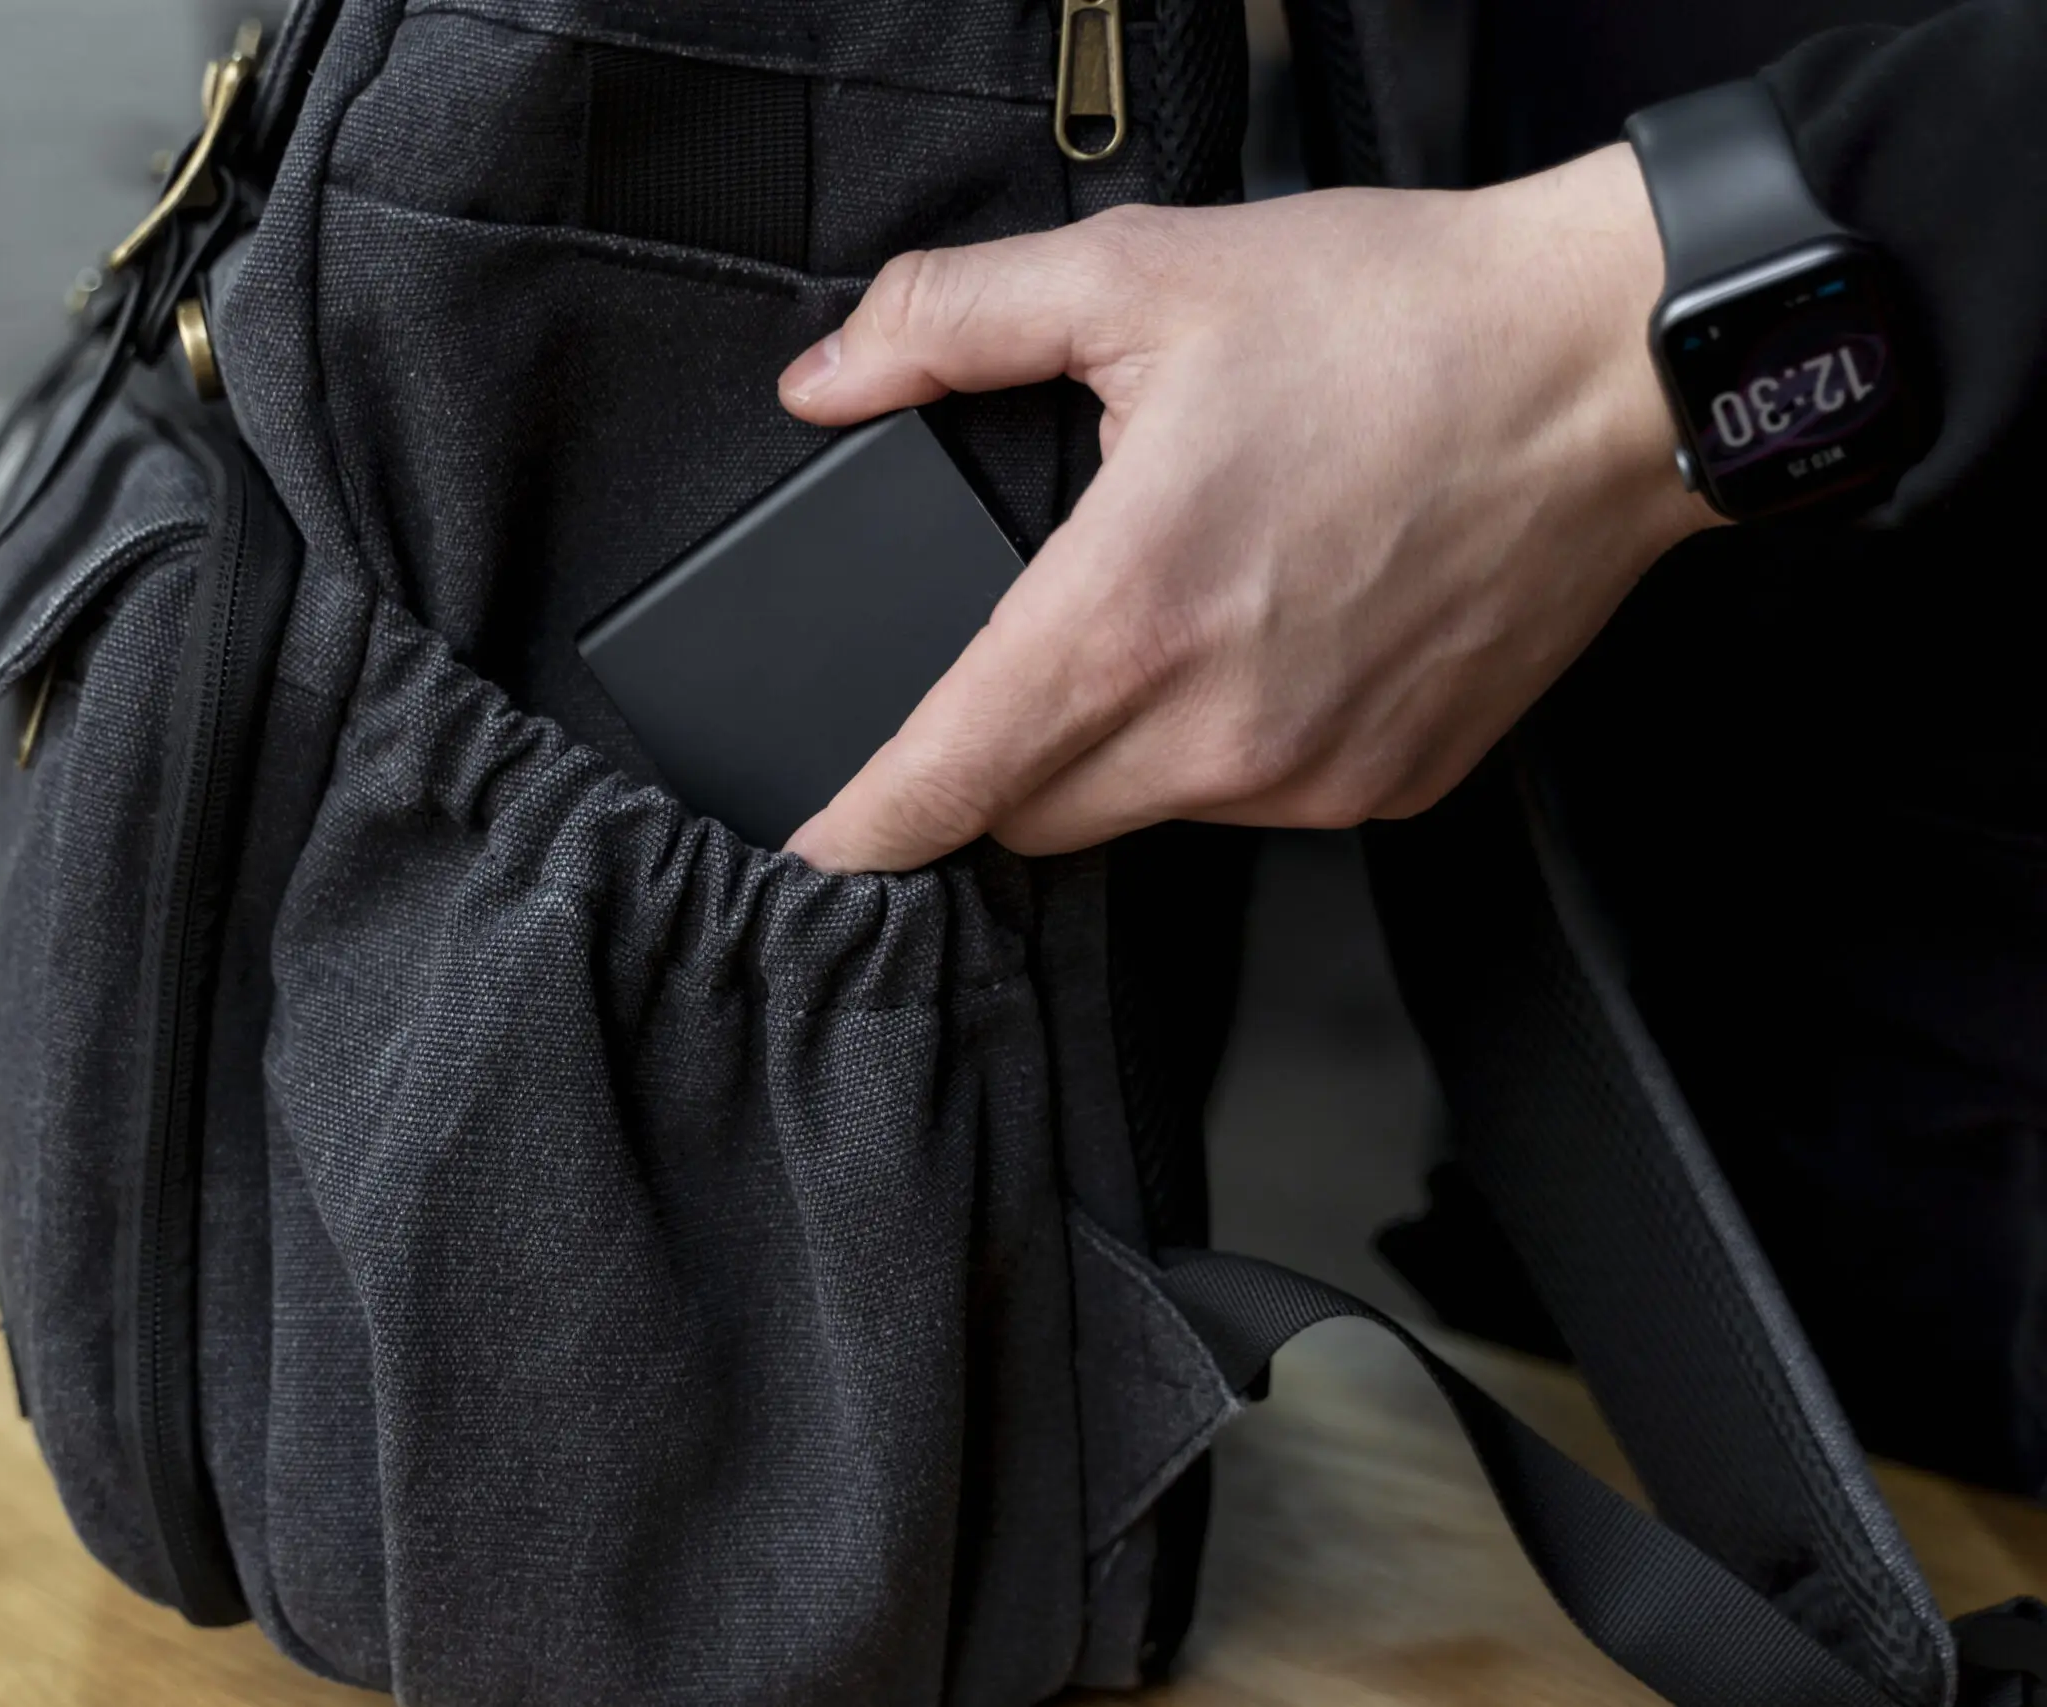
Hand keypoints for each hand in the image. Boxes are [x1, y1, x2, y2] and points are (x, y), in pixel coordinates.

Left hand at [777, 143, 1717, 872]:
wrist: (1610, 368)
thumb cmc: (1397, 321)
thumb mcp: (1140, 276)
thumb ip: (950, 324)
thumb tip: (829, 377)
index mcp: (1126, 619)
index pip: (942, 786)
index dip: (861, 827)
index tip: (818, 844)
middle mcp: (1215, 732)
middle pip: (1026, 818)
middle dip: (989, 762)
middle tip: (1023, 652)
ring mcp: (1309, 778)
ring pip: (1141, 815)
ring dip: (1117, 747)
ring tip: (1184, 605)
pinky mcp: (1387, 789)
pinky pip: (1255, 805)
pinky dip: (1231, 746)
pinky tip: (1276, 633)